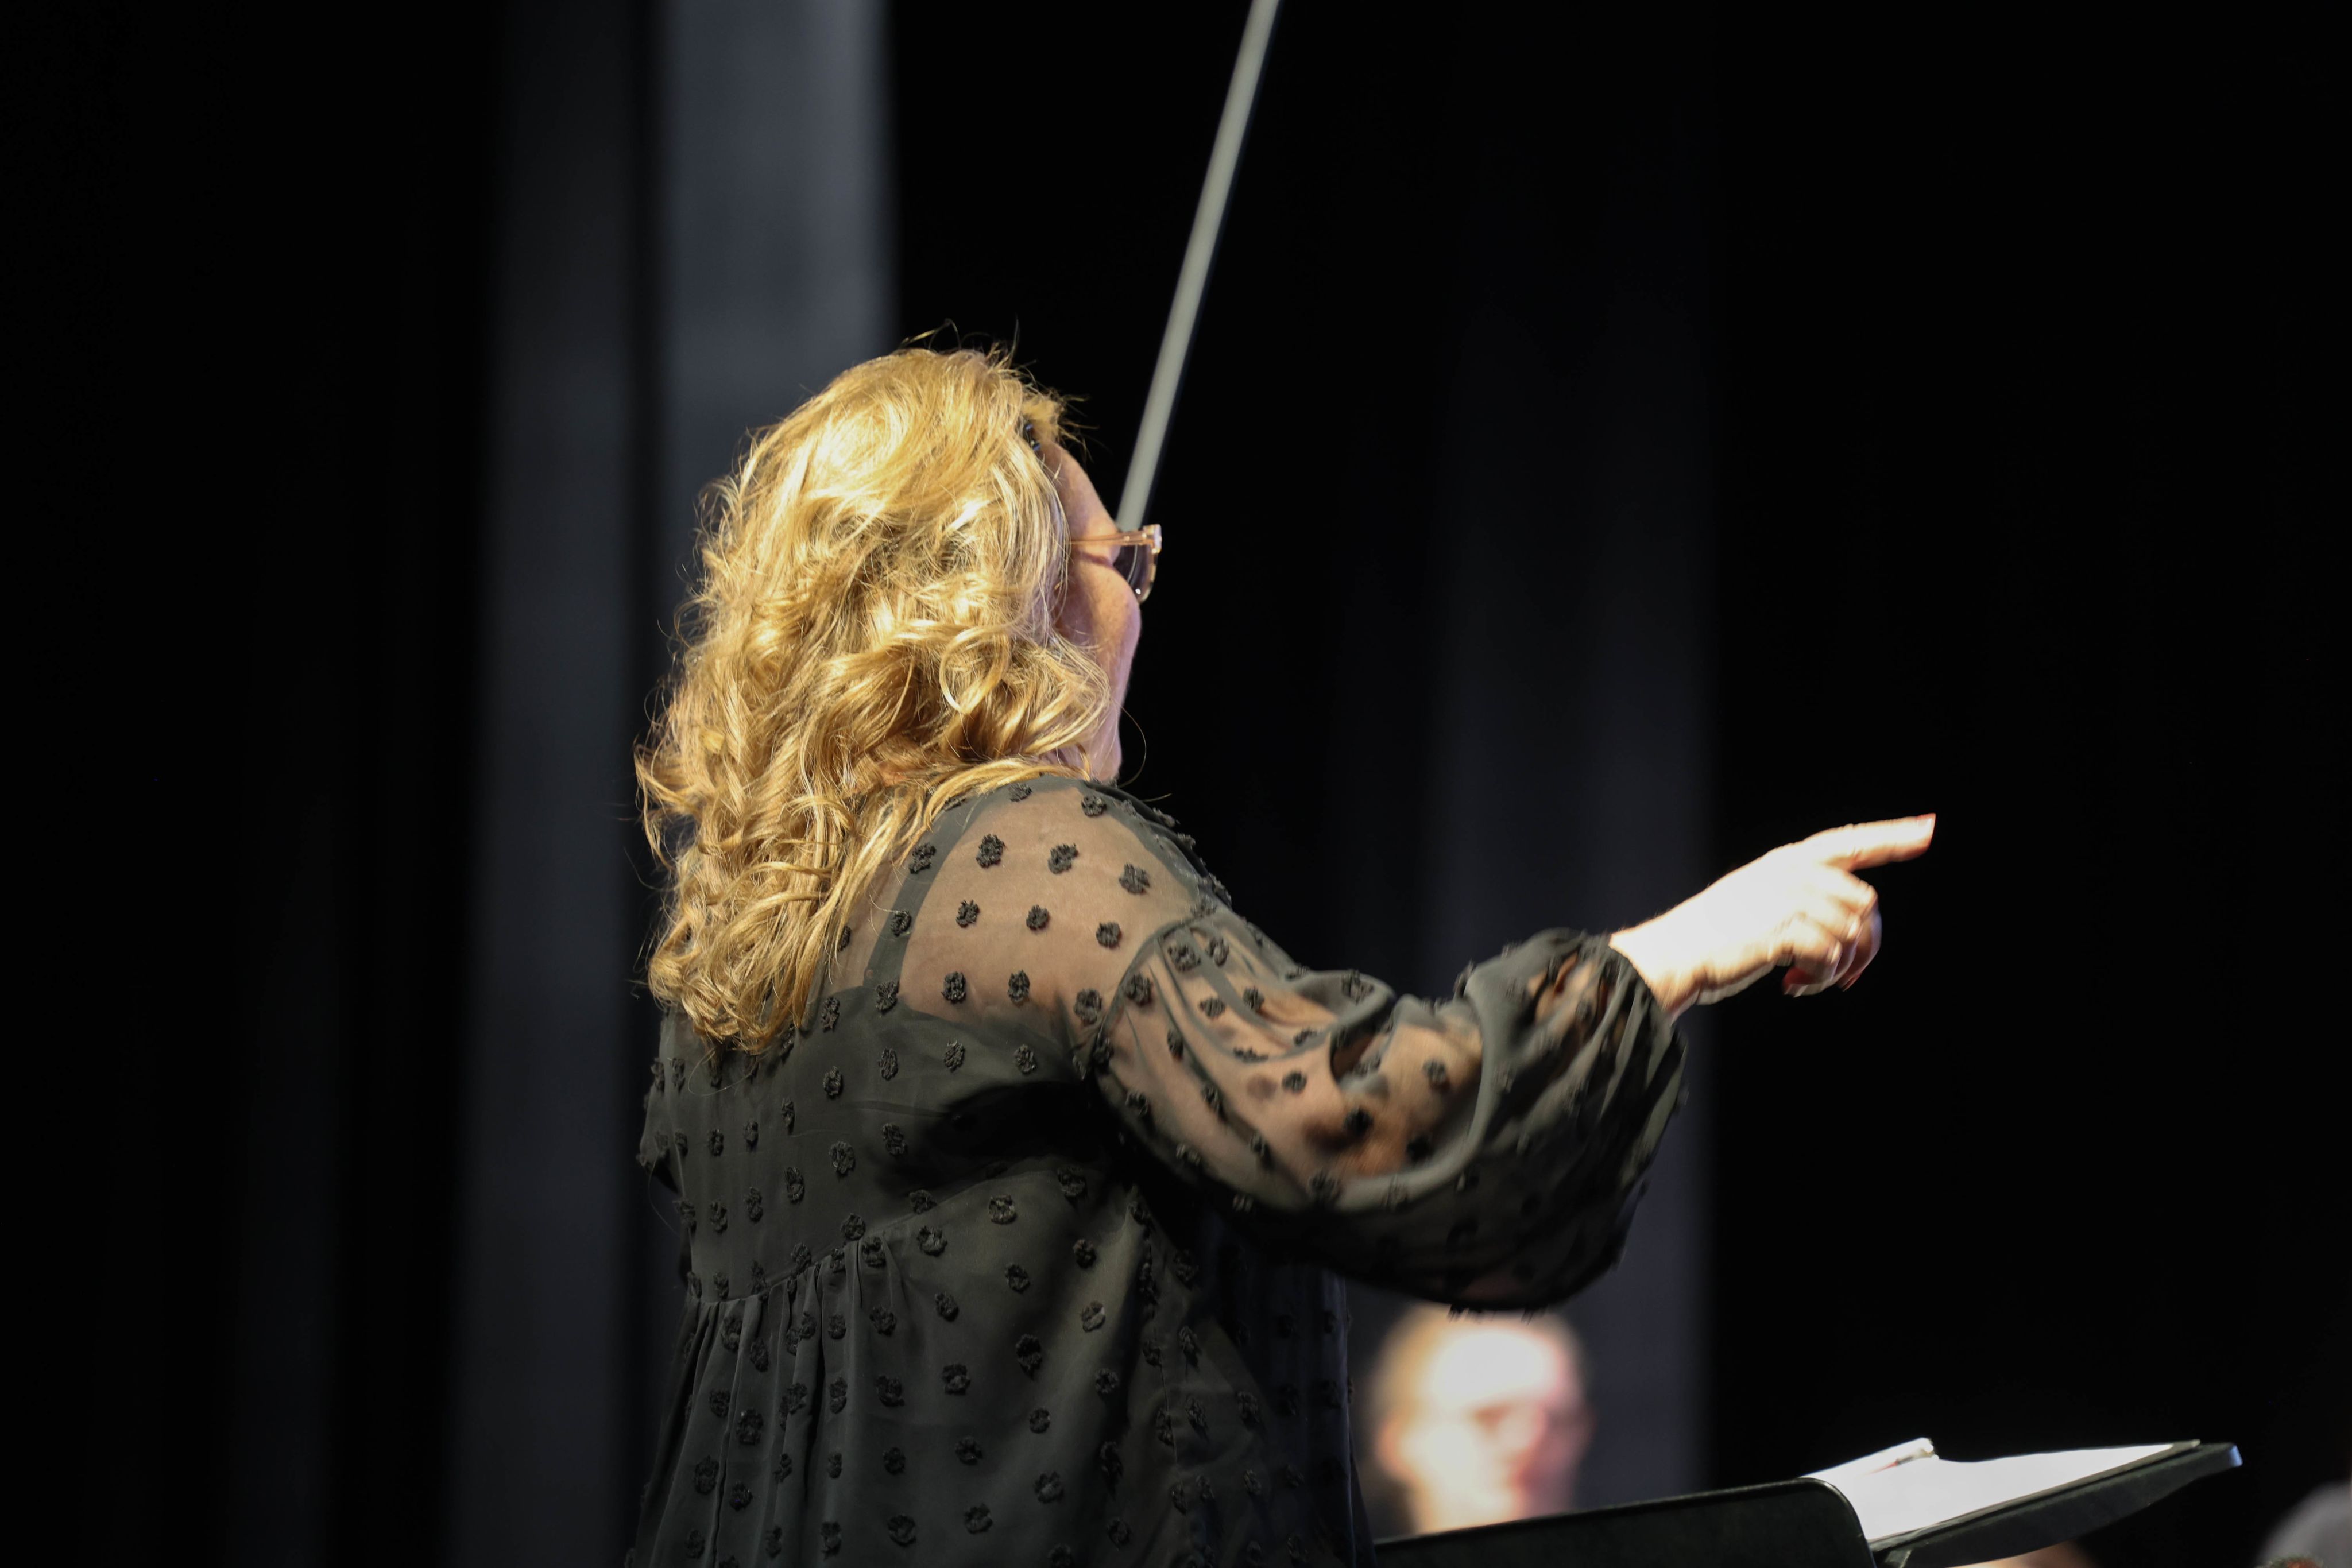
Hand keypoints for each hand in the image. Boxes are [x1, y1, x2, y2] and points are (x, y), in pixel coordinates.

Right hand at [1608, 816, 1935, 1018]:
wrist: (1674, 954)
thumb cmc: (1717, 934)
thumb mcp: (1759, 897)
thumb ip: (1804, 895)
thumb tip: (1857, 922)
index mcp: (1788, 861)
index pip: (1852, 841)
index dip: (1894, 836)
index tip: (1931, 829)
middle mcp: (1791, 873)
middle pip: (1866, 903)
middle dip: (1867, 945)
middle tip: (1843, 976)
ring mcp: (1786, 899)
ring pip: (1854, 933)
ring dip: (1841, 967)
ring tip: (1811, 980)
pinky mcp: (1782, 930)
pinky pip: (1832, 955)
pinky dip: (1822, 978)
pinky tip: (1793, 984)